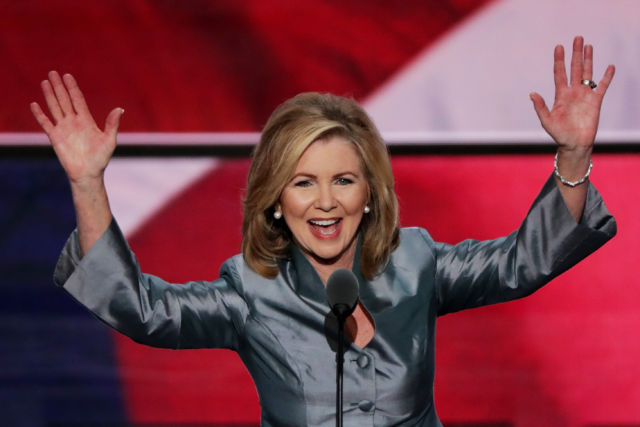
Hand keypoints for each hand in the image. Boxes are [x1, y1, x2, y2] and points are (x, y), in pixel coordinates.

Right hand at [30, 71, 123, 184]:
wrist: (88, 173)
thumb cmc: (101, 158)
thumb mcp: (109, 140)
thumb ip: (112, 124)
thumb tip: (120, 109)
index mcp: (86, 120)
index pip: (78, 100)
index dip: (73, 88)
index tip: (68, 76)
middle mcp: (74, 122)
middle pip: (64, 100)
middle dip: (59, 86)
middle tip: (53, 72)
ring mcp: (63, 129)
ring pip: (55, 108)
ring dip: (49, 95)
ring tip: (44, 82)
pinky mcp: (55, 138)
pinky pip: (46, 123)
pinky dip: (40, 114)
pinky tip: (34, 104)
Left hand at [529, 36, 614, 151]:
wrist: (573, 144)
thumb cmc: (558, 134)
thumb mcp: (546, 120)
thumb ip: (540, 106)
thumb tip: (532, 93)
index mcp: (560, 94)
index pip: (559, 73)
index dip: (559, 60)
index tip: (558, 47)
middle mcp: (573, 91)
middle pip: (575, 68)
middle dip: (575, 53)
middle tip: (577, 38)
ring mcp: (585, 95)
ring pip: (587, 73)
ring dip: (588, 59)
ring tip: (588, 46)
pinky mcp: (596, 101)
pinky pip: (602, 86)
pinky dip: (606, 77)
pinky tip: (610, 67)